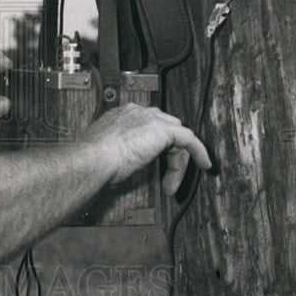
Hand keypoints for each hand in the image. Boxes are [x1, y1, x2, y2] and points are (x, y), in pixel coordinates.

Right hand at [81, 103, 210, 195]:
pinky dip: (198, 151)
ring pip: (176, 135)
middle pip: (165, 127)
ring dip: (177, 161)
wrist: (93, 159)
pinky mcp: (162, 130)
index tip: (154, 163)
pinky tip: (204, 164)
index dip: (154, 144)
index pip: (147, 123)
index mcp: (120, 115)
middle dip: (169, 153)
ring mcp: (149, 119)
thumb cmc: (92, 160)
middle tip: (165, 178)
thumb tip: (122, 163)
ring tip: (171, 183)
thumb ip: (116, 150)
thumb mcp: (104, 152)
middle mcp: (136, 112)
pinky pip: (189, 139)